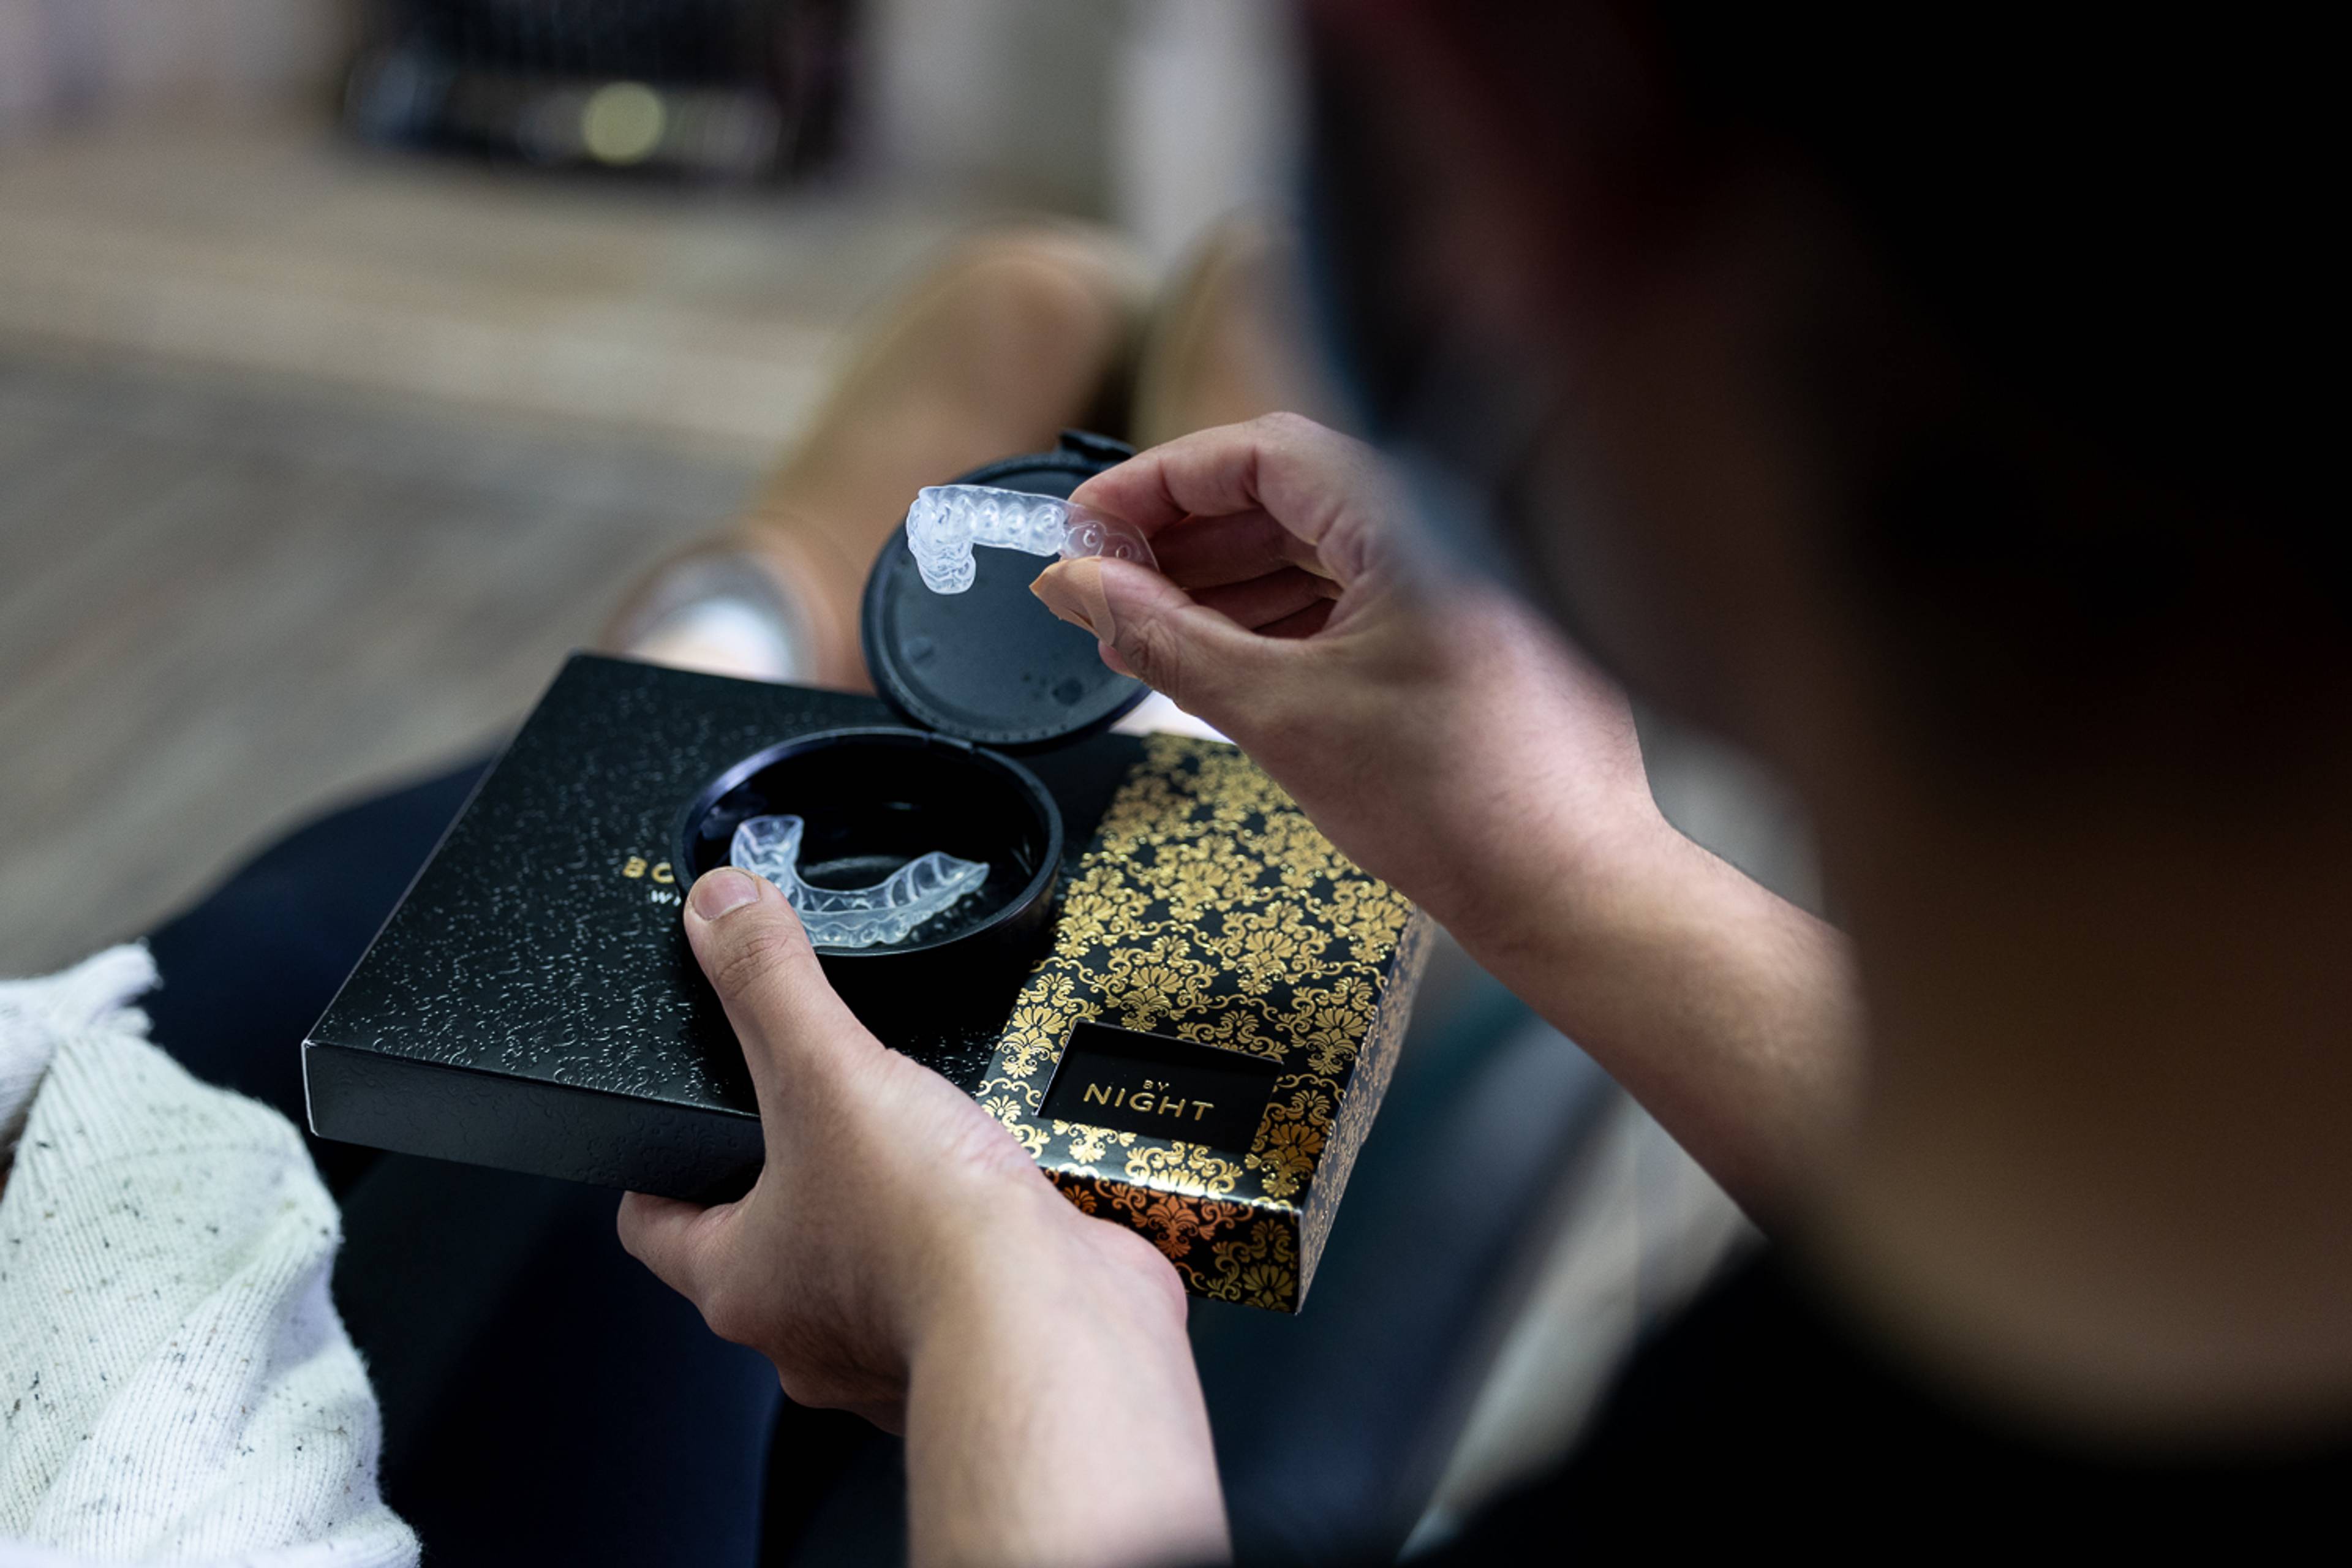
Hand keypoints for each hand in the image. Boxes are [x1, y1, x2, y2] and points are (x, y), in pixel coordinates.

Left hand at [617, 866, 1181, 1430]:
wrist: (1053, 1326)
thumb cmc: (929, 1239)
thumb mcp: (827, 1073)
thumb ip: (769, 984)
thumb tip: (718, 909)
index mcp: (741, 1281)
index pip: (656, 1227)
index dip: (655, 1173)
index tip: (668, 1138)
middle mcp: (805, 1331)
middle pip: (762, 1246)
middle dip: (784, 1180)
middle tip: (808, 1115)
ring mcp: (891, 1343)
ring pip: (859, 1269)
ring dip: (879, 1211)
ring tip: (910, 1140)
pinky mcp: (975, 1337)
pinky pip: (953, 1282)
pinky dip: (964, 1239)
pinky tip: (990, 1193)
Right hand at [1034, 416, 1857, 1213]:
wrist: (1566, 886)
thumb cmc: (1457, 807)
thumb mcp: (1277, 714)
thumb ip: (1163, 637)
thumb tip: (1077, 585)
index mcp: (1411, 517)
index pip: (1259, 453)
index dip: (1158, 483)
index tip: (1088, 524)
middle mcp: (1446, 524)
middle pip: (1287, 493)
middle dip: (1184, 538)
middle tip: (1105, 583)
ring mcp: (1463, 572)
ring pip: (1320, 544)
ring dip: (1227, 580)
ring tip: (1150, 630)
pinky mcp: (1468, 621)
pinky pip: (1359, 588)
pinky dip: (1286, 614)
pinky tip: (1225, 654)